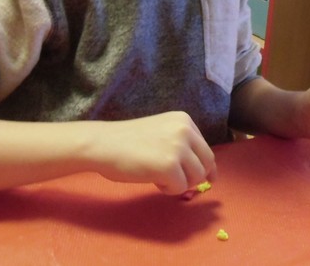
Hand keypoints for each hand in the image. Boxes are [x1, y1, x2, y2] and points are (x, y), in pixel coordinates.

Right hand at [86, 112, 215, 194]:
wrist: (102, 144)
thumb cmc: (126, 141)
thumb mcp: (161, 133)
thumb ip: (181, 145)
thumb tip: (205, 171)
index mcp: (184, 120)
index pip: (206, 149)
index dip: (205, 166)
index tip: (206, 177)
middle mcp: (185, 130)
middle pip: (206, 164)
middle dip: (195, 177)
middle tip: (177, 182)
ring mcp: (178, 148)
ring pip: (196, 178)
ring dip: (180, 183)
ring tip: (158, 176)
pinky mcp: (169, 166)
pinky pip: (180, 188)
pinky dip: (168, 189)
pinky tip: (152, 179)